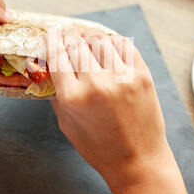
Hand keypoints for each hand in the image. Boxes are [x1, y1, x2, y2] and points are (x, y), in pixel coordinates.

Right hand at [46, 27, 189, 193]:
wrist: (138, 161)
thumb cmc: (99, 147)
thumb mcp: (67, 124)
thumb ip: (58, 94)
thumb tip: (52, 68)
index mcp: (73, 97)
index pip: (57, 55)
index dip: (52, 41)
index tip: (52, 34)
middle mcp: (97, 83)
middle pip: (76, 43)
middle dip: (68, 35)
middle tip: (67, 32)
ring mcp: (122, 77)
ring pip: (101, 39)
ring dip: (90, 37)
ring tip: (88, 41)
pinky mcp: (142, 75)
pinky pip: (125, 45)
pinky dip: (114, 42)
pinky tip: (109, 47)